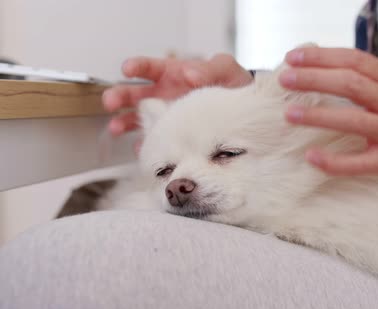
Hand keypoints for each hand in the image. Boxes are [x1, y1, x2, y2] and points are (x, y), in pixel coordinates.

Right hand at [102, 54, 252, 135]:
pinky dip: (146, 146)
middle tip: (111, 102)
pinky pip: (153, 141)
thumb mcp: (226, 70)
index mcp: (173, 74)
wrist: (244, 111)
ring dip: (123, 122)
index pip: (149, 67)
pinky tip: (143, 149)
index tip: (128, 69)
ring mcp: (164, 116)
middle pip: (133, 93)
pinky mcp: (170, 136)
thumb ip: (212, 68)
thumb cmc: (231, 85)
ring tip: (116, 128)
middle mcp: (163, 94)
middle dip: (119, 96)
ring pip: (135, 118)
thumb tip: (190, 73)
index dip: (137, 66)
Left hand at [279, 47, 377, 178]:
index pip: (353, 60)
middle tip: (285, 80)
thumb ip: (364, 75)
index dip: (322, 57)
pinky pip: (358, 162)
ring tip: (290, 114)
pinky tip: (311, 157)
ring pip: (353, 120)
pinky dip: (333, 161)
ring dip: (318, 116)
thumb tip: (318, 67)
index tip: (293, 57)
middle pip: (350, 84)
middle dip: (314, 80)